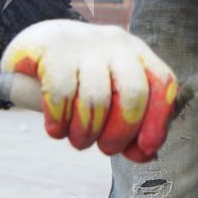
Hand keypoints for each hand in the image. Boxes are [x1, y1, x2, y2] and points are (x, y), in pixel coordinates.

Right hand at [0, 19, 177, 161]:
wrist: (35, 44)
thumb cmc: (80, 78)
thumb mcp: (109, 96)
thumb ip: (129, 125)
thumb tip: (144, 154)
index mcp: (138, 54)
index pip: (162, 83)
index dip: (158, 119)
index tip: (146, 148)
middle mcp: (116, 44)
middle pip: (132, 93)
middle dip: (121, 132)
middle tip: (106, 148)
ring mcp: (84, 43)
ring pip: (95, 99)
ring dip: (86, 132)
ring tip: (78, 140)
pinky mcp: (52, 49)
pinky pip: (61, 95)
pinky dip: (59, 121)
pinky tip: (56, 129)